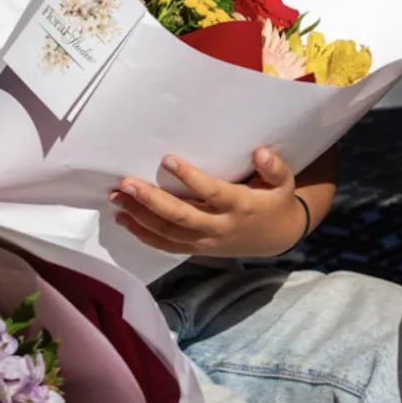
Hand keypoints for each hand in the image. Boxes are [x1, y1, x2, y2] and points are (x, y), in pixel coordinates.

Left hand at [112, 149, 305, 257]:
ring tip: (117, 197)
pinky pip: (166, 245)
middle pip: (181, 216)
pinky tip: (124, 220)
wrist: (277, 238)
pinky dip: (143, 234)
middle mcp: (220, 227)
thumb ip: (274, 168)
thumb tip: (260, 153)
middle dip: (151, 200)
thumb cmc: (275, 202)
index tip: (167, 159)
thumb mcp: (284, 183)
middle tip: (126, 183)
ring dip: (139, 216)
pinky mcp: (197, 249)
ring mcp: (206, 241)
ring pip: (168, 232)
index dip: (190, 178)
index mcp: (241, 206)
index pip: (212, 192)